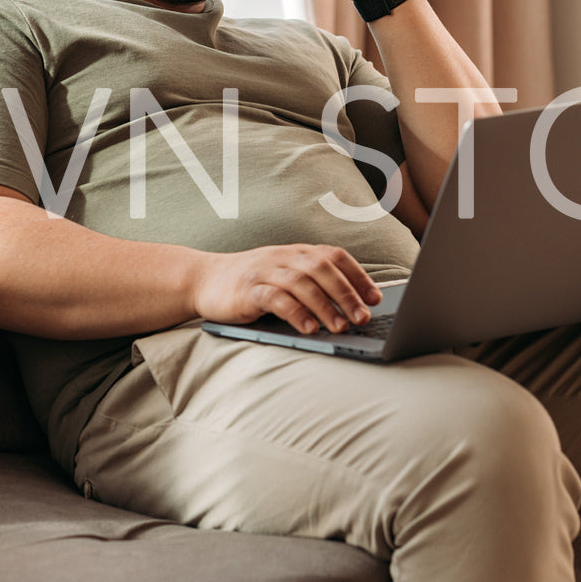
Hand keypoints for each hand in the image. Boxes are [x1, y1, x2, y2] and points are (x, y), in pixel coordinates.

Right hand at [190, 244, 382, 334]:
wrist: (203, 280)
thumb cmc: (252, 283)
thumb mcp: (285, 276)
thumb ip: (312, 284)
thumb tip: (352, 309)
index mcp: (297, 252)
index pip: (335, 256)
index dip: (358, 276)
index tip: (376, 298)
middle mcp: (284, 257)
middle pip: (322, 269)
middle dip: (347, 294)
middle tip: (364, 318)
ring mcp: (265, 272)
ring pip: (302, 284)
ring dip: (325, 306)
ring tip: (341, 328)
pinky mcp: (247, 290)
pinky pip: (275, 299)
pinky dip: (295, 313)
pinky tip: (308, 329)